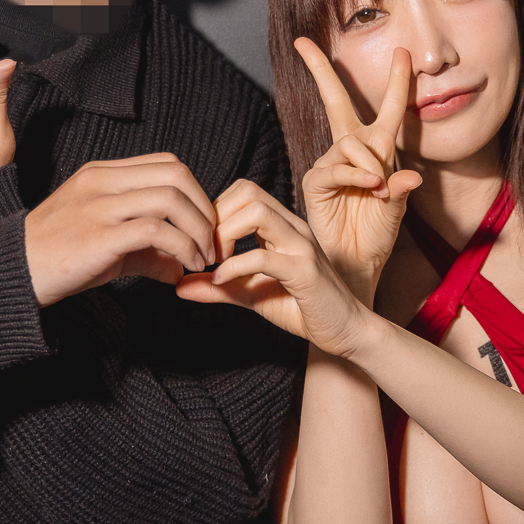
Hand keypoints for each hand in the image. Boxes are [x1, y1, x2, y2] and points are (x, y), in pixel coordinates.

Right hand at [23, 154, 217, 307]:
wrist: (13, 274)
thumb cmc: (56, 259)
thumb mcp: (106, 245)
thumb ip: (146, 251)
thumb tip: (180, 268)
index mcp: (102, 175)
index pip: (167, 164)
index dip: (196, 194)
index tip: (204, 227)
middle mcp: (102, 182)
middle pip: (176, 173)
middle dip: (205, 209)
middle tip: (212, 243)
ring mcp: (99, 206)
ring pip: (171, 197)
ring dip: (199, 230)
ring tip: (202, 258)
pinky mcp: (99, 235)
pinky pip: (156, 230)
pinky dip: (182, 248)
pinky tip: (184, 268)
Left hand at [176, 179, 368, 355]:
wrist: (345, 332)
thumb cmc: (300, 308)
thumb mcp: (250, 294)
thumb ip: (218, 287)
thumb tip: (177, 286)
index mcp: (282, 226)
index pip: (243, 191)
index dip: (215, 212)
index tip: (202, 245)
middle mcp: (293, 227)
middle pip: (248, 191)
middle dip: (216, 218)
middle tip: (204, 253)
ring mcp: (302, 246)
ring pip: (258, 212)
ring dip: (225, 235)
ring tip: (214, 264)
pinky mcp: (306, 272)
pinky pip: (265, 256)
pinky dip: (235, 267)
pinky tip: (221, 282)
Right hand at [294, 38, 422, 294]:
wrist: (356, 265)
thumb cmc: (376, 236)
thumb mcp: (398, 210)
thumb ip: (402, 191)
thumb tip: (411, 177)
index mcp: (377, 151)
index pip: (387, 109)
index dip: (397, 80)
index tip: (403, 52)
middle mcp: (350, 152)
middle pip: (336, 101)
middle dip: (321, 71)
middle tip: (304, 44)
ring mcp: (330, 165)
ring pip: (349, 143)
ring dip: (368, 161)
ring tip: (379, 187)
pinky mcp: (315, 183)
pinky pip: (335, 168)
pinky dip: (355, 174)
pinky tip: (370, 185)